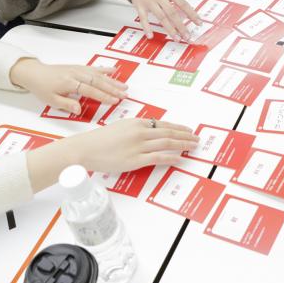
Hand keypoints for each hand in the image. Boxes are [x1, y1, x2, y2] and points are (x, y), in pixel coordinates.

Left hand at [9, 59, 126, 113]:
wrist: (35, 73)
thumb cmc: (42, 87)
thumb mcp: (51, 100)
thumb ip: (67, 105)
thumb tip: (79, 110)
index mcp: (69, 83)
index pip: (90, 90)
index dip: (103, 96)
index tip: (114, 100)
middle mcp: (76, 74)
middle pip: (98, 81)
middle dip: (112, 89)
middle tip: (124, 95)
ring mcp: (78, 69)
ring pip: (98, 75)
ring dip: (112, 80)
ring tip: (124, 86)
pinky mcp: (79, 67)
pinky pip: (94, 68)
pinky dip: (105, 69)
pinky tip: (114, 70)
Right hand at [64, 118, 199, 172]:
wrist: (86, 148)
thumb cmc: (100, 139)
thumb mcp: (119, 128)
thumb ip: (135, 129)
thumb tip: (148, 132)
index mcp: (136, 123)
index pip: (163, 124)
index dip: (178, 128)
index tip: (188, 130)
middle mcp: (140, 132)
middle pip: (169, 133)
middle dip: (185, 136)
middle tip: (196, 138)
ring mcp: (139, 146)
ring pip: (167, 144)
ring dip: (183, 145)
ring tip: (193, 147)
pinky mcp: (135, 160)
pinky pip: (158, 158)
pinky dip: (171, 157)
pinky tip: (180, 158)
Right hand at [131, 0, 201, 41]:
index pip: (183, 4)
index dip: (191, 14)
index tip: (198, 23)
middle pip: (172, 13)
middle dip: (181, 26)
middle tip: (187, 37)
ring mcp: (149, 1)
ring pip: (161, 17)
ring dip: (169, 29)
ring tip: (176, 38)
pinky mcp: (140, 5)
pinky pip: (143, 18)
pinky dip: (146, 27)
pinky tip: (150, 35)